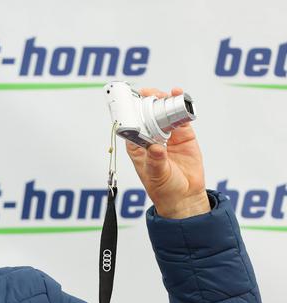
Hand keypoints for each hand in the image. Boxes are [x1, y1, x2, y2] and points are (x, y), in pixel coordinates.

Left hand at [125, 87, 210, 218]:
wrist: (185, 197)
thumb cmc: (163, 188)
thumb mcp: (156, 175)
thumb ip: (156, 161)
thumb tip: (156, 148)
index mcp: (138, 146)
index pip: (131, 124)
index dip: (131, 111)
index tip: (131, 99)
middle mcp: (152, 138)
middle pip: (148, 114)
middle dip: (148, 101)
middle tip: (150, 93)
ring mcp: (168, 135)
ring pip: (164, 113)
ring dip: (164, 100)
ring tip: (165, 93)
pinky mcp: (184, 136)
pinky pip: (181, 118)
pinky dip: (180, 106)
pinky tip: (179, 96)